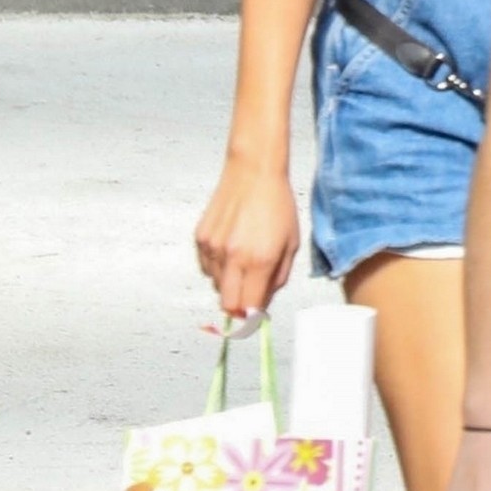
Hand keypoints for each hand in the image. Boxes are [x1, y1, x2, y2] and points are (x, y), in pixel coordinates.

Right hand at [196, 158, 299, 317]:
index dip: (252, 317)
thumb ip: (276, 280)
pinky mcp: (200, 238)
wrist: (254, 173)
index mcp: (259, 261)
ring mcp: (213, 248)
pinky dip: (217, 267)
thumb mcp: (290, 246)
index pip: (248, 308)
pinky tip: (230, 247)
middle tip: (249, 295)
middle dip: (239, 306)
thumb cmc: (278, 207)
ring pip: (216, 285)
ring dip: (229, 283)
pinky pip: (206, 267)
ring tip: (243, 258)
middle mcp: (232, 257)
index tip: (256, 317)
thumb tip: (261, 305)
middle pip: (227, 304)